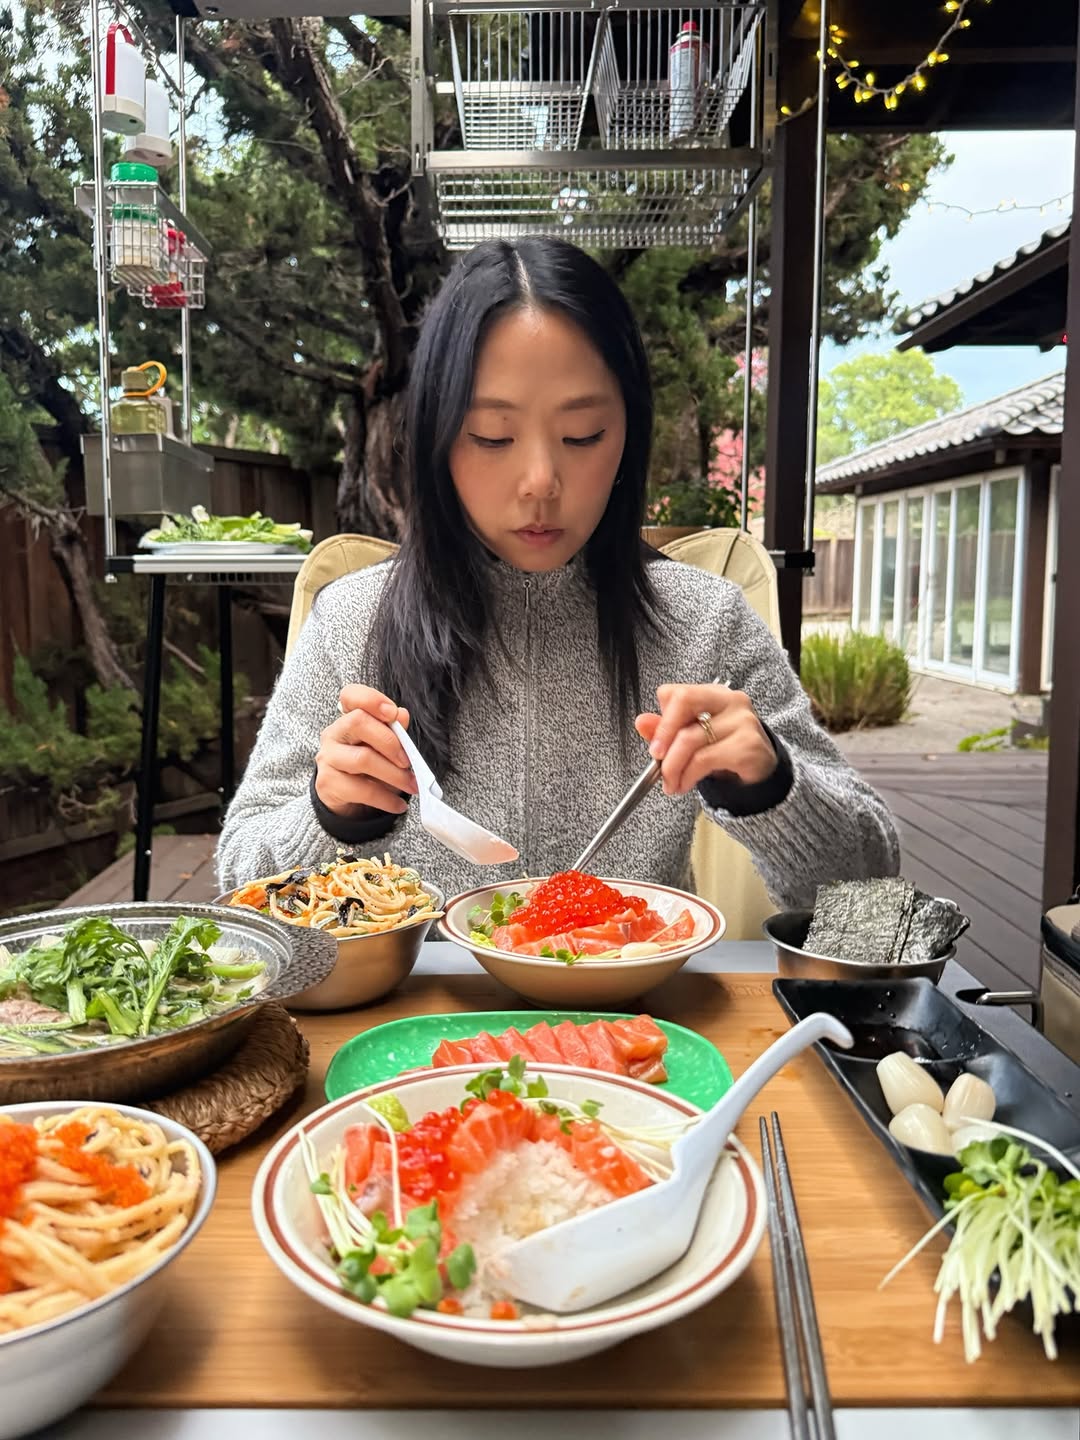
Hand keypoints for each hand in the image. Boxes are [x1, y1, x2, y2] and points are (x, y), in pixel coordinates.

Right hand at [314, 685, 416, 818]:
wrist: (347, 799)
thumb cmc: (369, 767)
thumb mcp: (384, 748)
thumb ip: (394, 731)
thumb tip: (402, 715)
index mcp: (348, 718)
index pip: (350, 695)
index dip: (370, 699)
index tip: (392, 713)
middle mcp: (334, 734)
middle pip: (358, 722)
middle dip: (390, 742)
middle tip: (408, 761)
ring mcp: (328, 758)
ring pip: (362, 759)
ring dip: (394, 774)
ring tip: (411, 785)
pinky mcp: (328, 784)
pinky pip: (361, 790)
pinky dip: (386, 799)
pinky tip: (399, 805)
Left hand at [635, 684, 776, 795]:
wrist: (761, 771)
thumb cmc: (724, 750)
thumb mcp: (693, 739)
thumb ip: (666, 729)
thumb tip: (641, 722)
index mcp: (712, 694)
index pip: (676, 692)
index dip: (661, 720)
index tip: (655, 746)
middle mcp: (730, 700)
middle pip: (684, 700)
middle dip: (664, 733)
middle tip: (656, 759)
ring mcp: (742, 721)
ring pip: (690, 738)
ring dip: (673, 767)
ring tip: (670, 784)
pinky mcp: (748, 745)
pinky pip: (705, 759)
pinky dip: (688, 775)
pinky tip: (685, 784)